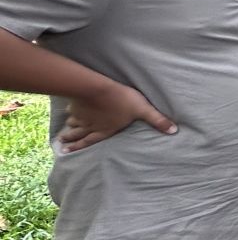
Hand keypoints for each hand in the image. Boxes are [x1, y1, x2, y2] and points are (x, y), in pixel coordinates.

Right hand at [57, 82, 176, 151]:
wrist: (99, 88)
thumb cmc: (123, 100)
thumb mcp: (143, 110)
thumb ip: (158, 120)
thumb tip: (174, 131)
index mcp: (105, 130)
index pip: (91, 141)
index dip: (81, 147)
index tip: (68, 151)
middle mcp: (91, 125)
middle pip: (78, 134)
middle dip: (71, 139)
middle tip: (61, 143)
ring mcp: (82, 115)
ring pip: (73, 123)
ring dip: (69, 128)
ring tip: (63, 132)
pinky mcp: (77, 103)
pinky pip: (71, 109)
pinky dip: (69, 112)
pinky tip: (67, 110)